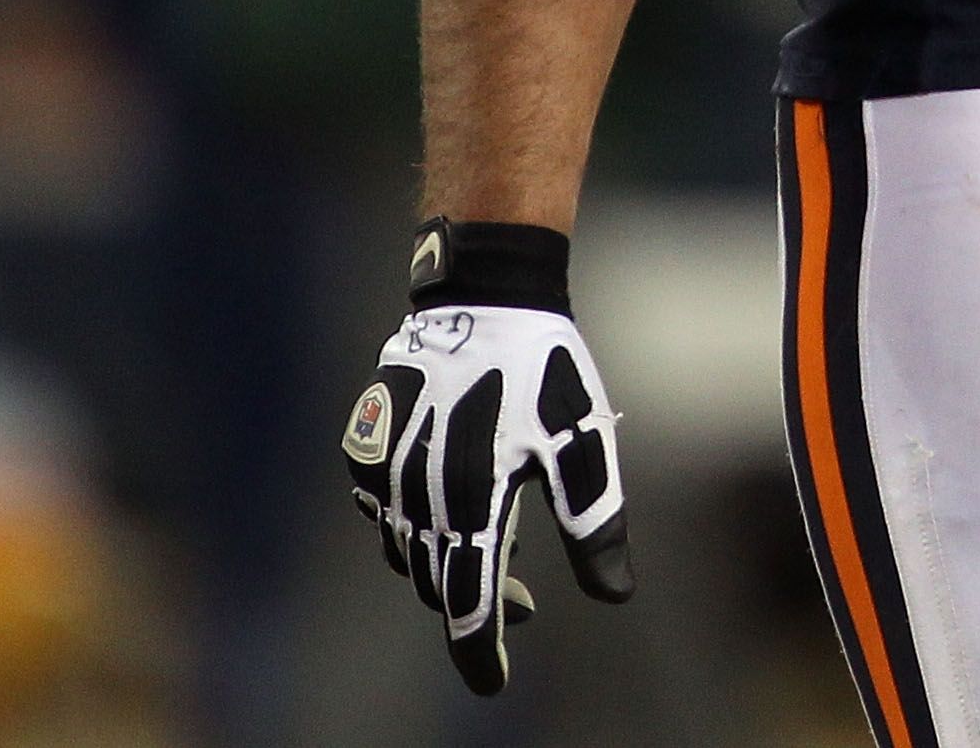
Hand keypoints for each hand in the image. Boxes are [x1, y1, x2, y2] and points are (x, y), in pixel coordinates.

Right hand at [342, 222, 631, 693]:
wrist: (480, 296)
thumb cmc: (544, 370)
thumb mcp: (585, 443)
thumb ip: (597, 522)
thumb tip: (614, 593)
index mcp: (471, 502)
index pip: (469, 604)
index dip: (481, 652)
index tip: (493, 684)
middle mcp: (415, 497)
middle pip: (439, 584)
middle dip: (478, 605)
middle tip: (523, 604)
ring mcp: (382, 473)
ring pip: (408, 550)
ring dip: (449, 562)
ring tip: (497, 545)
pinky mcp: (364, 448)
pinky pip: (383, 510)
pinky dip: (415, 522)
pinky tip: (450, 503)